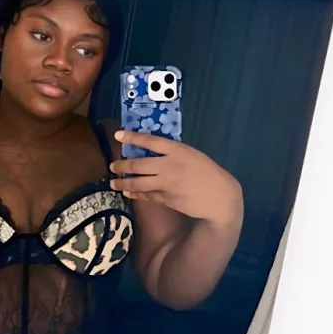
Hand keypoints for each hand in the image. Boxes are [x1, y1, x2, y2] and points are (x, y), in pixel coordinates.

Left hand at [110, 130, 242, 225]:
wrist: (219, 197)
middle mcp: (169, 165)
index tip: (118, 134)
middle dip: (122, 165)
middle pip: (139, 163)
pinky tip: (128, 192)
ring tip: (113, 182)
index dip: (132, 137)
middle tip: (113, 166)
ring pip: (138, 182)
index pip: (150, 141)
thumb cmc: (208, 173)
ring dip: (123, 182)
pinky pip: (146, 195)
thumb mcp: (193, 155)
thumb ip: (174, 153)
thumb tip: (154, 153)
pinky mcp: (166, 198)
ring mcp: (166, 183)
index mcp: (178, 150)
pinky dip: (135, 193)